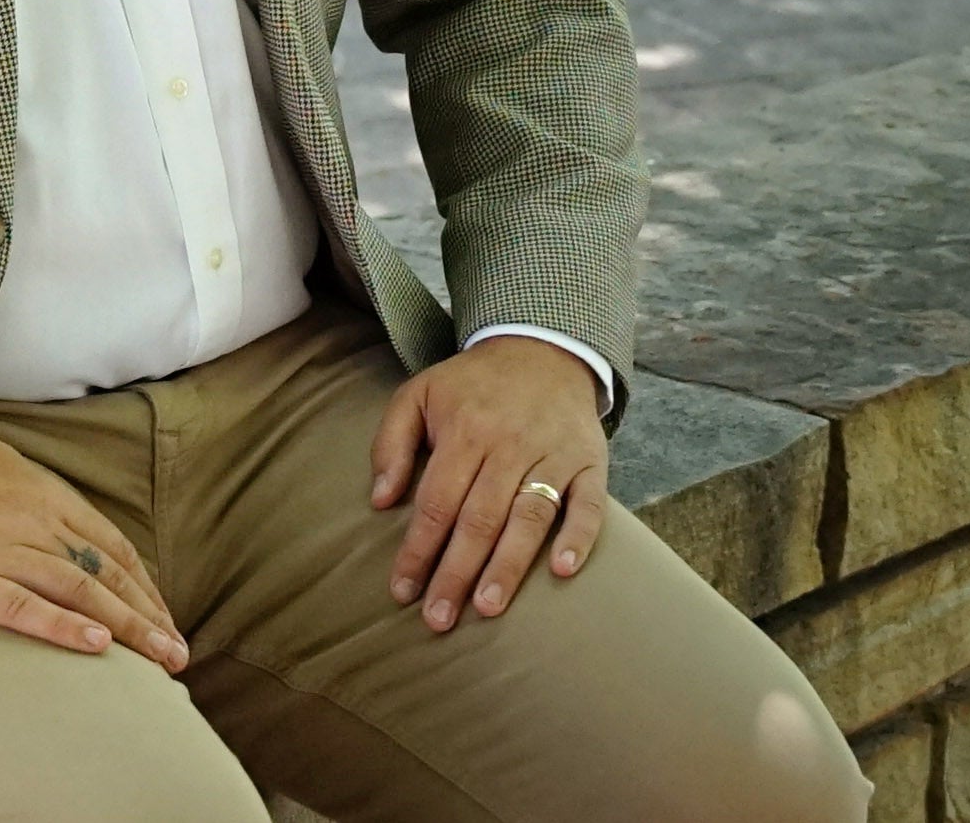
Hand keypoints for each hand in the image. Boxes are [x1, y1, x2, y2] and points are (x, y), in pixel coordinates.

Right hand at [0, 419, 187, 671]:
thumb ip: (23, 495)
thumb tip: (54, 521)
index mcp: (33, 488)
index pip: (107, 540)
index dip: (142, 583)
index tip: (163, 615)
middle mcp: (25, 514)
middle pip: (103, 568)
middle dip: (147, 613)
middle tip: (179, 652)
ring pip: (77, 587)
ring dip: (125, 628)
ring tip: (160, 661)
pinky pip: (22, 605)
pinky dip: (63, 627)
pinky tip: (95, 648)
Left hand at [371, 337, 607, 631]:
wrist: (543, 348)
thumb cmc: (472, 385)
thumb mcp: (418, 394)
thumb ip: (391, 443)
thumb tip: (379, 501)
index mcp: (464, 430)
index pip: (436, 501)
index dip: (418, 549)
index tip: (402, 592)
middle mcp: (509, 444)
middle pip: (479, 517)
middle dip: (456, 572)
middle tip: (438, 620)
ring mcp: (553, 453)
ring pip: (529, 516)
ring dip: (509, 564)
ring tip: (488, 608)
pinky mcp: (590, 462)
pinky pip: (589, 504)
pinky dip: (578, 537)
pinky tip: (562, 571)